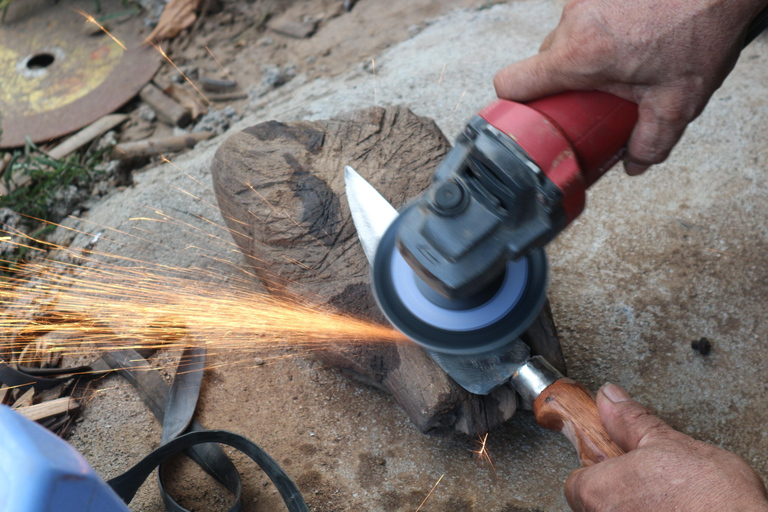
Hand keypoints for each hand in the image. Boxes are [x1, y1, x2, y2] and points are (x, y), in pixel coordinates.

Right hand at [494, 0, 766, 174]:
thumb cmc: (700, 28)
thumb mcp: (678, 100)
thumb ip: (652, 141)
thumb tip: (634, 163)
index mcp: (579, 56)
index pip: (511, 83)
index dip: (512, 104)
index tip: (528, 116)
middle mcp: (572, 23)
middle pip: (542, 65)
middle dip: (564, 85)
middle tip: (594, 97)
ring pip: (564, 40)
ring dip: (583, 57)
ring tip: (622, 64)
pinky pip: (582, 19)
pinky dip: (598, 34)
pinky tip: (631, 40)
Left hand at [565, 383, 767, 511]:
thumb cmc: (716, 500)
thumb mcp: (670, 444)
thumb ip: (630, 422)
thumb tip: (610, 398)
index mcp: (599, 491)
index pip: (576, 481)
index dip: (600, 469)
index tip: (619, 463)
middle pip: (596, 502)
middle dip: (621, 489)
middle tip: (652, 481)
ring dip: (638, 506)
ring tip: (670, 500)